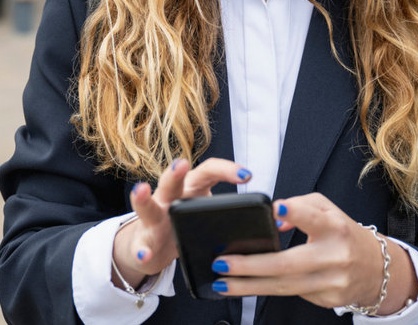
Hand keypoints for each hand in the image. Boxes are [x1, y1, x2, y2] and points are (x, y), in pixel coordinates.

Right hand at [112, 158, 253, 287]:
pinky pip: (142, 246)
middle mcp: (169, 198)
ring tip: (142, 190)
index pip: (209, 170)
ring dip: (143, 198)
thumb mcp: (207, 215)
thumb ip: (232, 213)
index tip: (247, 176)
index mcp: (191, 189)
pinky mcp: (143, 241)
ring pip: (148, 206)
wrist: (152, 249)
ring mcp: (153, 219)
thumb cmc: (186, 227)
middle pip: (172, 180)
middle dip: (176, 171)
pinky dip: (142, 250)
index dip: (227, 170)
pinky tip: (145, 253)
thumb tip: (275, 220)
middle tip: (182, 164)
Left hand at [209, 193, 417, 313]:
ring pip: (284, 287)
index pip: (315, 218)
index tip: (277, 209)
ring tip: (222, 283)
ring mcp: (331, 282)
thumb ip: (302, 206)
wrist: (377, 269)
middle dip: (250, 266)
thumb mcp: (329, 210)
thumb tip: (274, 217)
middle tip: (222, 264)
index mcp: (336, 227)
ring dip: (249, 286)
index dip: (297, 213)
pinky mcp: (327, 300)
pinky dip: (266, 290)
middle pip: (288, 264)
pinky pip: (291, 294)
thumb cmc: (345, 234)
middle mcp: (335, 256)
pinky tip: (247, 288)